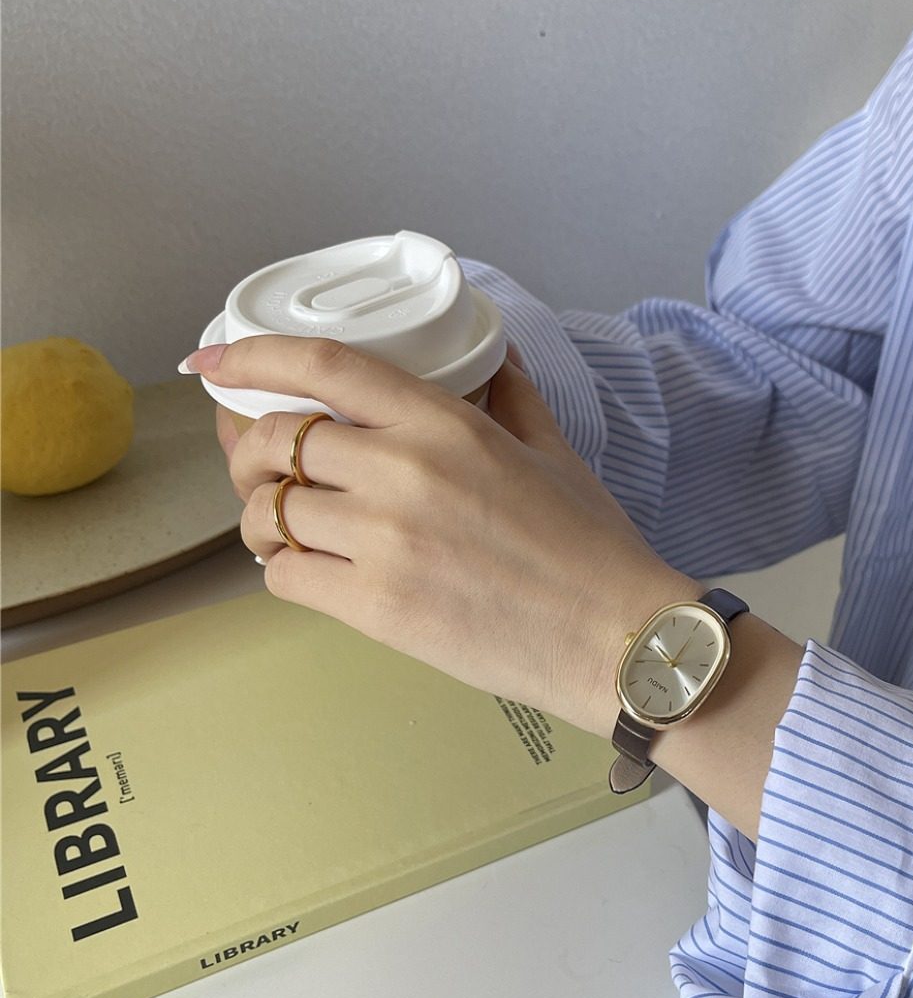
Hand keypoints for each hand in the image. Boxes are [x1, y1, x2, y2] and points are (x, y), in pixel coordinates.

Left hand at [204, 334, 701, 736]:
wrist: (616, 641)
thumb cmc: (593, 550)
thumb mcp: (554, 452)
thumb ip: (508, 397)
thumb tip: (487, 360)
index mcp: (444, 424)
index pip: (320, 367)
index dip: (249, 356)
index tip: (212, 363)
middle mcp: (402, 473)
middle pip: (272, 441)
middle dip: (242, 451)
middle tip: (252, 467)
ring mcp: (383, 543)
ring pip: (265, 513)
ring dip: (257, 518)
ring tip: (279, 528)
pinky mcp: (376, 607)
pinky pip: (283, 576)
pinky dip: (280, 569)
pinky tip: (305, 569)